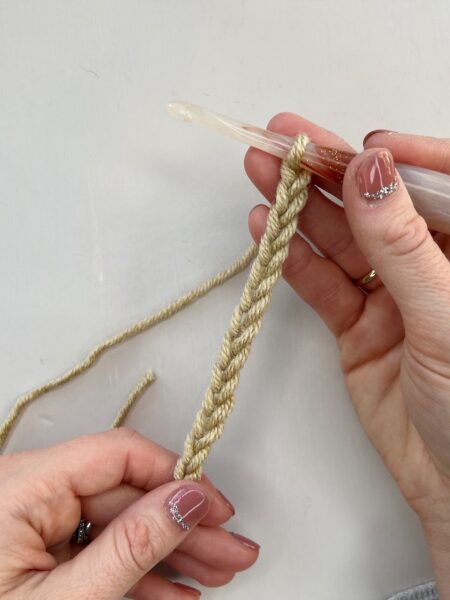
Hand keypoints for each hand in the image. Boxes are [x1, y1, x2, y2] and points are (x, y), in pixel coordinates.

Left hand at [0, 428, 258, 598]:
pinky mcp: (37, 551)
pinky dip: (138, 574)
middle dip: (183, 527)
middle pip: (127, 493)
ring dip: (170, 553)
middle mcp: (28, 492)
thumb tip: (188, 501)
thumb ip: (130, 547)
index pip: (119, 454)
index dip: (175, 476)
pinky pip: (98, 551)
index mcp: (22, 487)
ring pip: (119, 525)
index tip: (216, 509)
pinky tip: (176, 592)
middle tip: (232, 552)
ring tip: (216, 574)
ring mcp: (34, 523)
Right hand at [245, 115, 449, 594]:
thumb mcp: (446, 315)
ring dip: (300, 208)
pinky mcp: (357, 326)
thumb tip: (373, 170)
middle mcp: (432, 265)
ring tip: (263, 174)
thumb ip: (402, 243)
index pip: (439, 183)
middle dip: (330, 172)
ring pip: (341, 240)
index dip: (400, 158)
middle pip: (376, 205)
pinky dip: (293, 258)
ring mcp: (391, 295)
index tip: (363, 145)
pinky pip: (322, 284)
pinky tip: (268, 229)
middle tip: (285, 140)